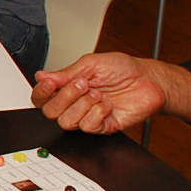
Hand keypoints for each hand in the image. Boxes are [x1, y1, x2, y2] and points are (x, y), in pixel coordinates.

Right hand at [31, 52, 167, 133]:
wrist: (149, 81)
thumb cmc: (123, 69)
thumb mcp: (91, 64)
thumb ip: (65, 73)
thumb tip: (41, 76)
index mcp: (67, 87)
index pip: (41, 97)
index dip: (41, 93)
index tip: (50, 84)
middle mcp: (74, 103)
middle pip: (50, 112)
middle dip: (65, 97)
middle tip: (82, 84)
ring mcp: (87, 116)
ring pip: (66, 122)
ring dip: (82, 105)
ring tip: (97, 93)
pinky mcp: (102, 127)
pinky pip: (87, 127)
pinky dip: (97, 113)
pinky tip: (107, 104)